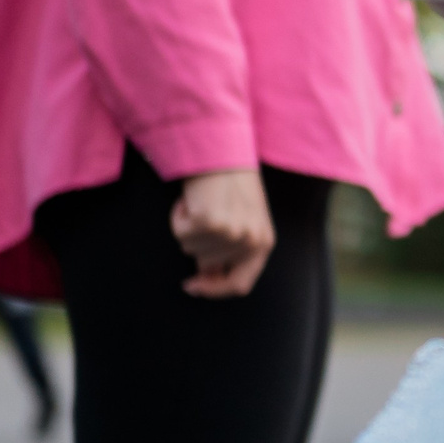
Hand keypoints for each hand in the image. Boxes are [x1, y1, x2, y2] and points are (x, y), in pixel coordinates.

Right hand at [172, 169, 273, 297]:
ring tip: (204, 202)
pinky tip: (192, 198)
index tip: (191, 286)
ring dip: (189, 226)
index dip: (214, 290)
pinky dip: (179, 215)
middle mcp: (250, 242)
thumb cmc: (232, 185)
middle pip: (206, 265)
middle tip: (207, 212)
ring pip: (190, 247)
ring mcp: (231, 234)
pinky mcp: (209, 222)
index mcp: (264, 243)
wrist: (225, 151)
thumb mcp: (243, 221)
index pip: (240, 285)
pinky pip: (180, 231)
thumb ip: (231, 251)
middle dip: (198, 242)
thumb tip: (205, 278)